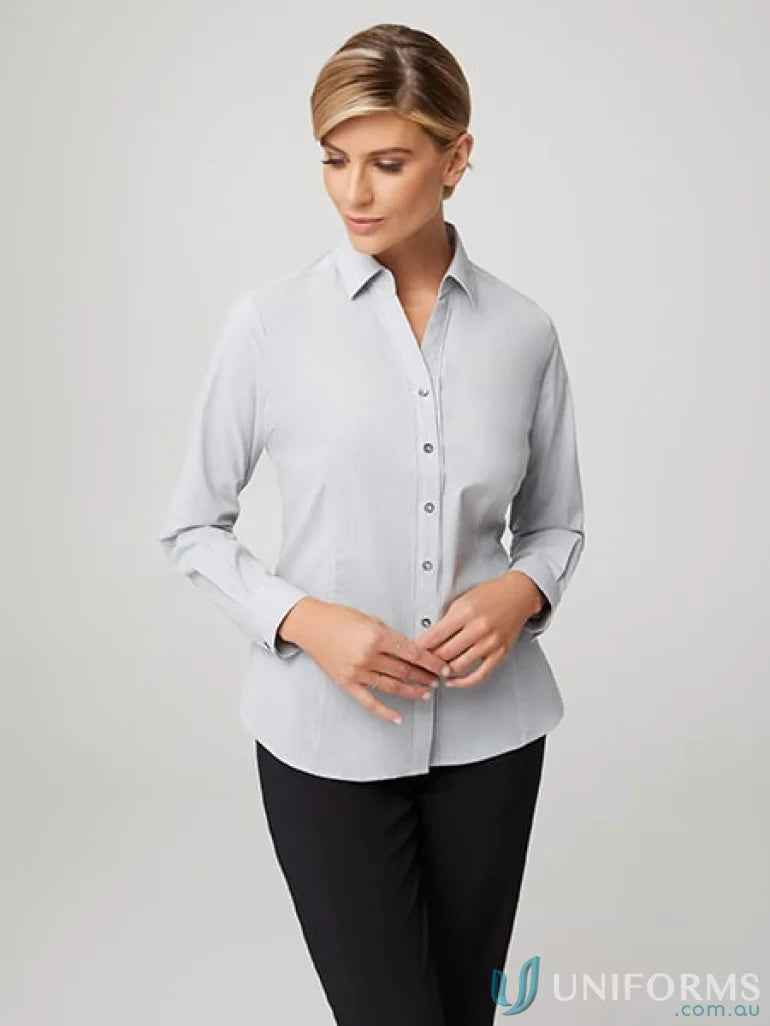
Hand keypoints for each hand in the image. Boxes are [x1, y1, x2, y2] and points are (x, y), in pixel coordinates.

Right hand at [279, 598, 451, 725]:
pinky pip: (370, 702)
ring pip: (392, 686)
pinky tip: (399, 717)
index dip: (431, 662)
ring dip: (413, 691)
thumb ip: (391, 636)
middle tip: (439, 679)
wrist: (311, 625)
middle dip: (426, 676)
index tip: (443, 666)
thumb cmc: (339, 618)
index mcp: (377, 636)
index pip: (412, 652)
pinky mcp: (347, 683)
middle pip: (405, 671)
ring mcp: (357, 672)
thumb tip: (411, 650)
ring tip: (426, 693)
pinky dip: (385, 712)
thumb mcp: (371, 620)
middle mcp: (368, 656)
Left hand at [410, 572, 543, 688]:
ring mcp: (491, 642)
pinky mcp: (500, 653)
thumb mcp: (463, 600)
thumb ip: (447, 620)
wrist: (518, 594)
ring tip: (434, 670)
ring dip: (443, 671)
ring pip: (459, 666)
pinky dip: (464, 682)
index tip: (411, 651)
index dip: (420, 646)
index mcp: (466, 612)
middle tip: (419, 663)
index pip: (435, 635)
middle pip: (445, 653)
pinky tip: (453, 682)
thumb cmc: (490, 594)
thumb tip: (429, 640)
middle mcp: (479, 628)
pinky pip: (480, 674)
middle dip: (429, 660)